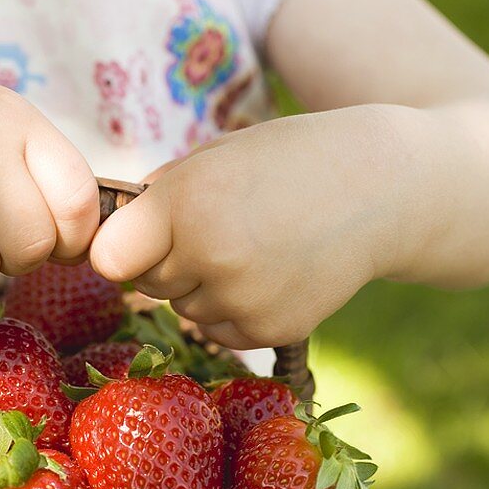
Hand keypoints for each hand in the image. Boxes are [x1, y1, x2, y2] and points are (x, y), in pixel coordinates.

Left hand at [91, 106, 403, 349]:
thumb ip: (159, 197)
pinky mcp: (270, 330)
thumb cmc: (286, 162)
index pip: (109, 257)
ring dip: (202, 286)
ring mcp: (243, 300)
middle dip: (167, 260)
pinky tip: (270, 273)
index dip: (121, 247)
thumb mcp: (215, 157)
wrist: (379, 189)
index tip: (139, 237)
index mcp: (187, 203)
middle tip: (217, 228)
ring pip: (185, 309)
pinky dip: (233, 310)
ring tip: (252, 247)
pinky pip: (220, 331)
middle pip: (147, 283)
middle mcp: (211, 257)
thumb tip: (109, 241)